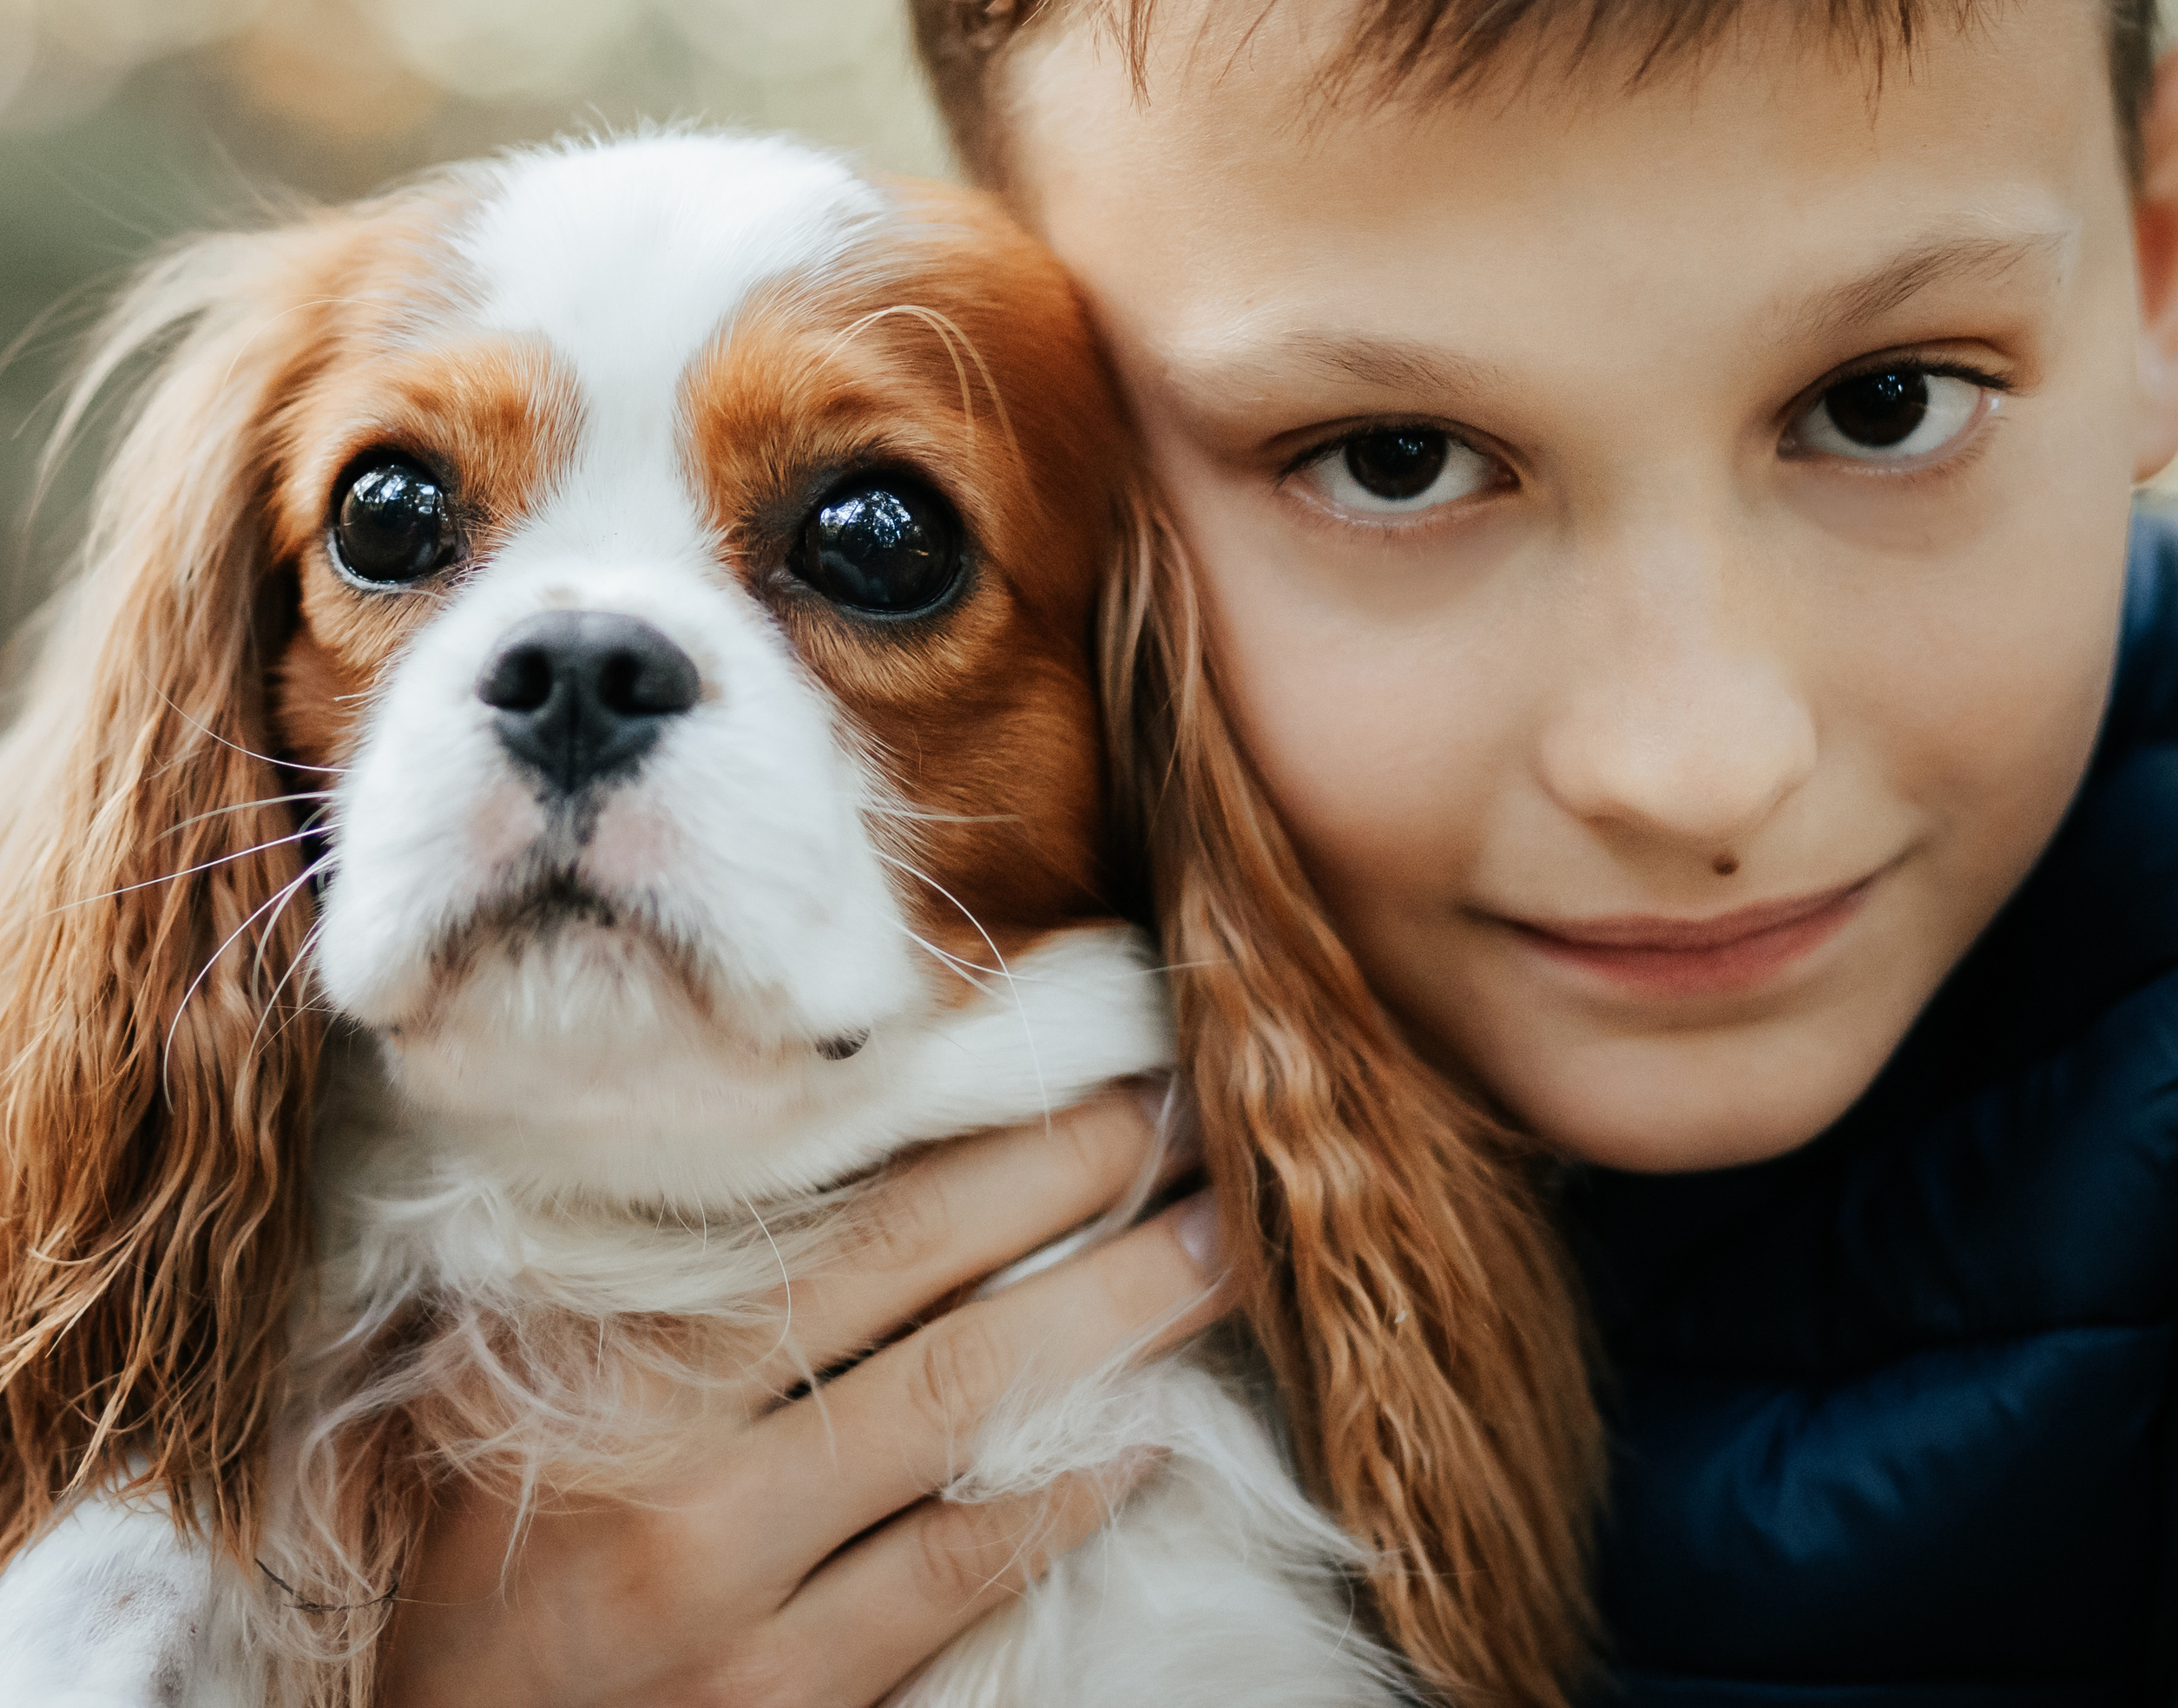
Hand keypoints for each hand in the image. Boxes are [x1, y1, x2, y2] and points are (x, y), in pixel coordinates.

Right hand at [377, 1092, 1224, 1707]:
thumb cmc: (466, 1562)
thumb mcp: (497, 1392)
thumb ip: (623, 1279)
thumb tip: (782, 1136)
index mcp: (611, 1366)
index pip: (843, 1220)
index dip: (988, 1138)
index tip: (1095, 1066)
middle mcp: (681, 1474)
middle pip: (928, 1292)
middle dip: (1075, 1191)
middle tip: (1191, 1119)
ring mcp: (739, 1605)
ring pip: (968, 1426)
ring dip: (1112, 1325)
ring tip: (1216, 1251)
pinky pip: (958, 1582)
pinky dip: (1066, 1496)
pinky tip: (1151, 1434)